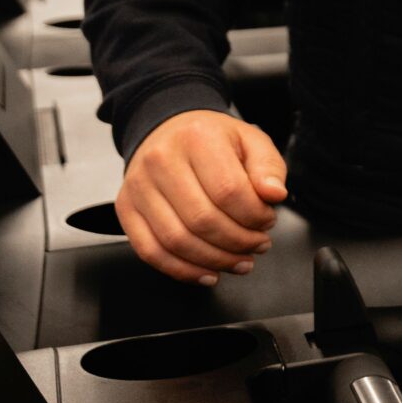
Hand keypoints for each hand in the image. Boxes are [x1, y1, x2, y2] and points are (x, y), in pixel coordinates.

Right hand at [116, 110, 287, 284]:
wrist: (169, 130)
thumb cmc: (211, 139)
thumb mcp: (250, 140)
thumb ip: (268, 168)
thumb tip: (274, 195)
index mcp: (196, 137)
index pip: (229, 190)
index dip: (255, 216)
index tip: (267, 221)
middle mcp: (160, 160)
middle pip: (202, 220)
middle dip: (238, 242)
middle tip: (258, 244)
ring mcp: (139, 186)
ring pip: (177, 241)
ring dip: (214, 261)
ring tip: (239, 261)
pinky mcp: (126, 208)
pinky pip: (151, 251)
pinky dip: (182, 270)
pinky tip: (208, 272)